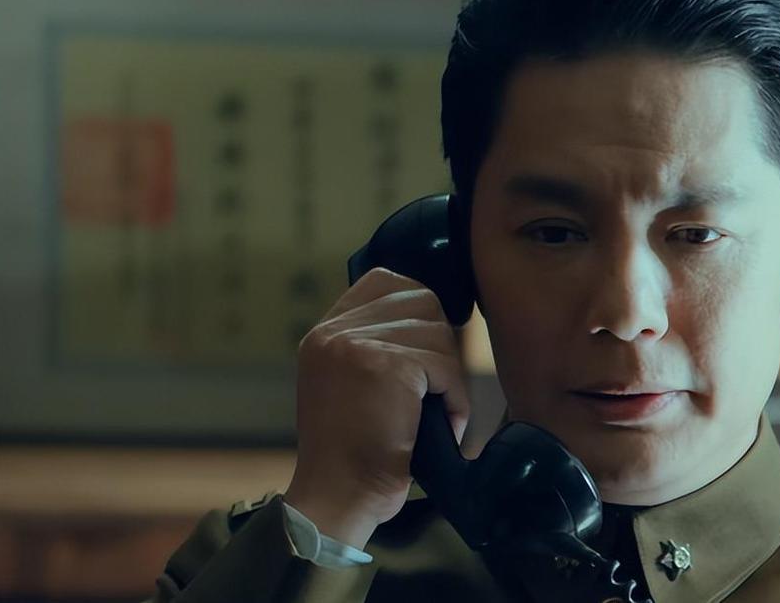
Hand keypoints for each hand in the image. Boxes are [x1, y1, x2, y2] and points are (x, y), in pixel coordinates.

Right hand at [283, 267, 469, 549]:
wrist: (338, 498)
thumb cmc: (353, 454)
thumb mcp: (347, 386)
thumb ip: (373, 347)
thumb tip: (433, 318)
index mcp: (324, 334)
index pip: (383, 281)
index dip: (418, 304)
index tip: (430, 343)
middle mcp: (334, 333)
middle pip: (421, 301)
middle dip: (440, 343)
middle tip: (436, 387)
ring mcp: (357, 345)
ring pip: (437, 333)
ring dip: (449, 376)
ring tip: (436, 413)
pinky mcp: (388, 366)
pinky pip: (445, 366)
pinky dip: (456, 398)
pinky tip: (445, 425)